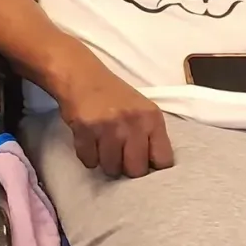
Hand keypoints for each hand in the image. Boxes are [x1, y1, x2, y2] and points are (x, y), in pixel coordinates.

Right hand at [51, 54, 174, 177]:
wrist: (81, 75)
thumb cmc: (113, 96)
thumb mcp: (141, 110)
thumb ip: (150, 135)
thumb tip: (152, 168)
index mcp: (152, 118)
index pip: (163, 160)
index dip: (153, 167)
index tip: (144, 164)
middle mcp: (133, 122)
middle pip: (136, 170)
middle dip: (127, 169)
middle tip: (120, 158)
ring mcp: (109, 126)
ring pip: (111, 168)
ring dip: (106, 163)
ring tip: (103, 147)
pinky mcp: (85, 129)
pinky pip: (89, 160)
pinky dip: (88, 156)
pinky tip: (89, 142)